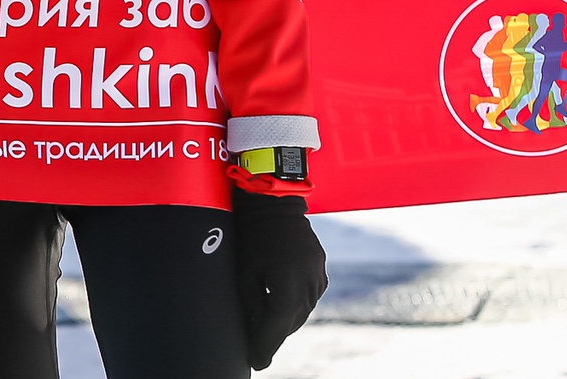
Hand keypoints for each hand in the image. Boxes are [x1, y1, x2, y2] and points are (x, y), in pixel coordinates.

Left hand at [231, 187, 326, 368]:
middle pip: (289, 324)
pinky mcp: (320, 270)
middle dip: (272, 336)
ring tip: (265, 324)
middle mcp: (308, 286)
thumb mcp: (245, 274)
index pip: (275, 330)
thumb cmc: (253, 236)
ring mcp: (318, 277)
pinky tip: (280, 302)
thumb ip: (252, 307)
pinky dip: (295, 305)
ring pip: (301, 313)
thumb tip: (254, 331)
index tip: (255, 363)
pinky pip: (308, 297)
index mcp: (288, 288)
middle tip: (255, 345)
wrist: (275, 203)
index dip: (263, 349)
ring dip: (284, 320)